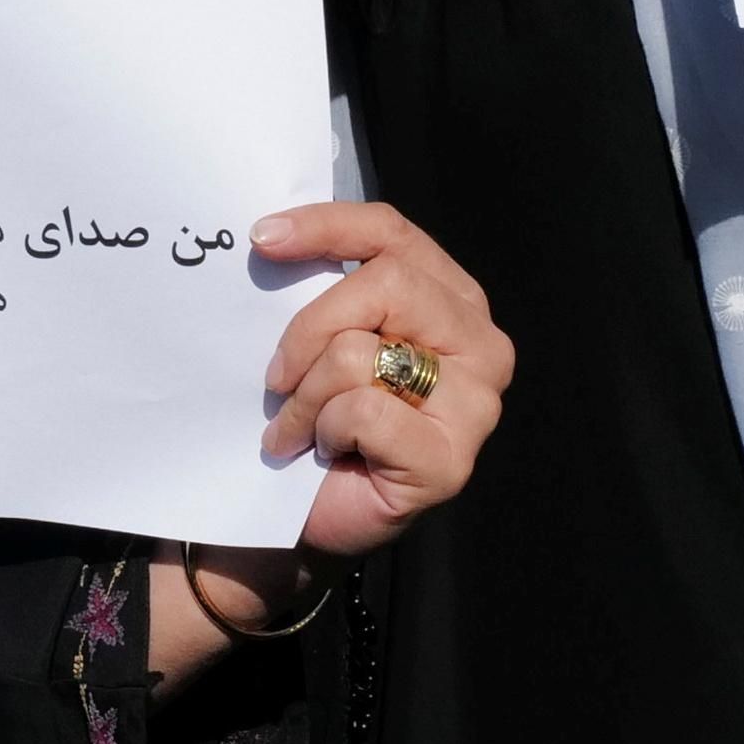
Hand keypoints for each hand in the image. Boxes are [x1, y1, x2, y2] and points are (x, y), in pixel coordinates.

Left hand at [252, 197, 503, 557]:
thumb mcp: (325, 336)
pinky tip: (326, 452)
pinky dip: (325, 431)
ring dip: (306, 395)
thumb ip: (327, 288)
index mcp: (454, 299)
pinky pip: (362, 411)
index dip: (325, 227)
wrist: (311, 516)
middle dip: (308, 329)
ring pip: (360, 351)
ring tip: (298, 427)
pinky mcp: (450, 459)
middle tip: (275, 377)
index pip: (391, 232)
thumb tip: (272, 236)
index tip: (262, 239)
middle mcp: (481, 344)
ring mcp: (475, 404)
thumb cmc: (320, 421)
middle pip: (383, 283)